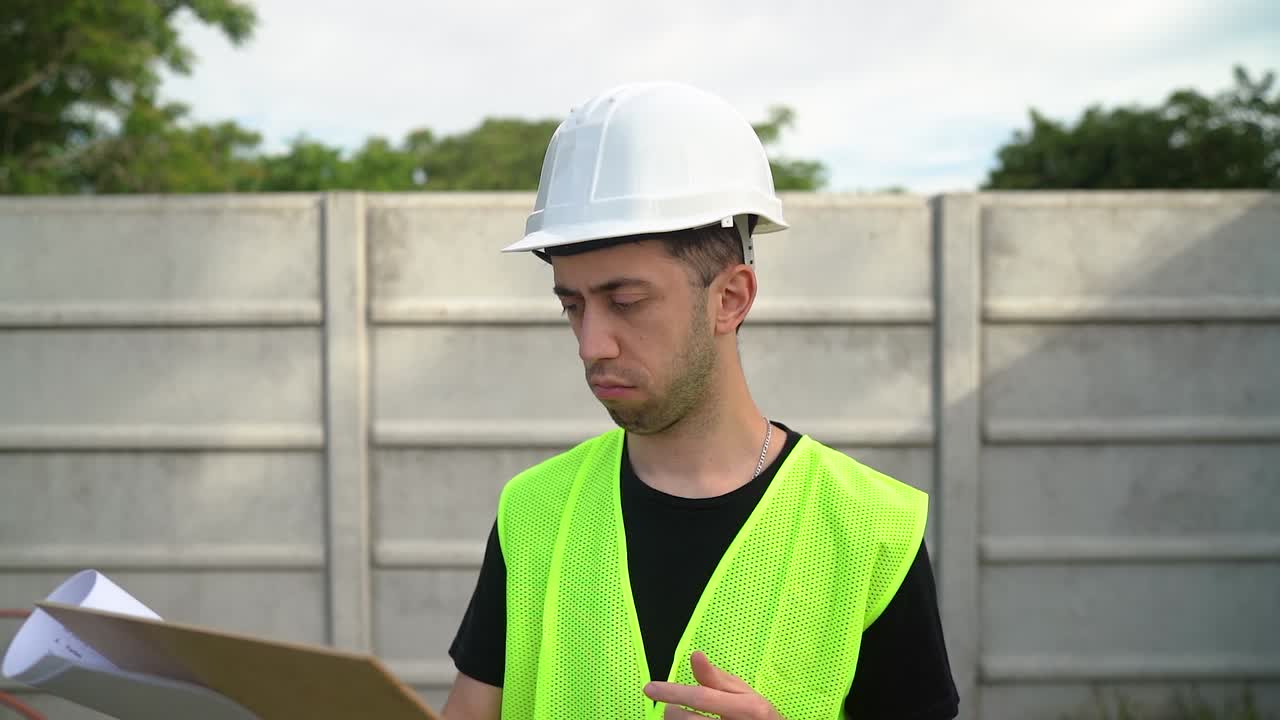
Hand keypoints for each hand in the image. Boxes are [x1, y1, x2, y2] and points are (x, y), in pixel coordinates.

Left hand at [642, 651, 783, 718]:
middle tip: (671, 707)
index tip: (649, 688)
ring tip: (681, 715)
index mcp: (749, 707)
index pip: (703, 698)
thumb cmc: (758, 716)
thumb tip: (695, 655)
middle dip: (673, 711)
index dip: (674, 692)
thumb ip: (718, 678)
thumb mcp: (745, 693)